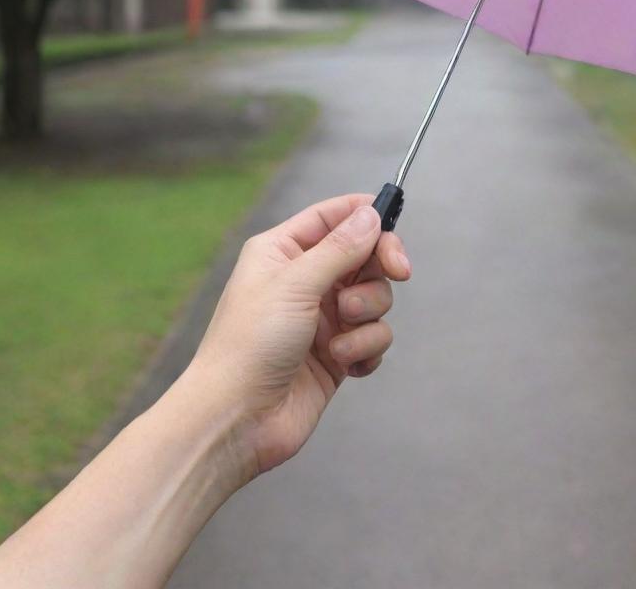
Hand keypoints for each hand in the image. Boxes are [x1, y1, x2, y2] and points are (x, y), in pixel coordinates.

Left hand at [187, 193, 410, 476]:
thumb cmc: (249, 345)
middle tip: (398, 272)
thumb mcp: (295, 285)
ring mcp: (323, 318)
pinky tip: (344, 363)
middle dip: (378, 268)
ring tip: (338, 339)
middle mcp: (304, 280)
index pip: (333, 216)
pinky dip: (365, 348)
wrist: (236, 421)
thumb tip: (371, 214)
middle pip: (364, 255)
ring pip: (375, 297)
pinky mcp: (338, 353)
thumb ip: (340, 248)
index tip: (394, 225)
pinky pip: (374, 337)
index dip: (366, 215)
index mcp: (284, 251)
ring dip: (367, 316)